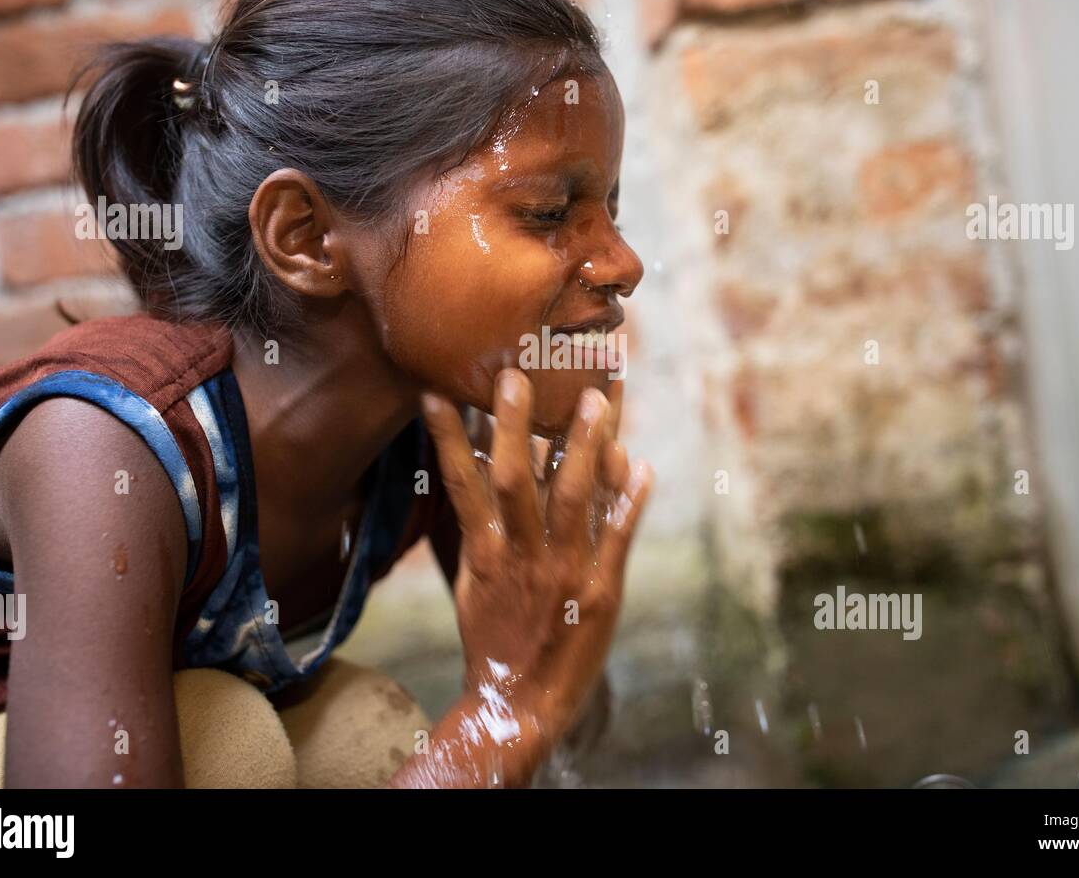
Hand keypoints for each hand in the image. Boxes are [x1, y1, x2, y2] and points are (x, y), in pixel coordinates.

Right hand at [420, 370, 651, 742]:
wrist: (520, 704)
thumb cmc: (493, 639)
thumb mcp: (473, 582)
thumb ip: (480, 528)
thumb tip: (480, 470)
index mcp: (486, 552)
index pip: (463, 485)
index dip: (449, 438)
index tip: (436, 393)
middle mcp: (523, 556)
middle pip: (517, 479)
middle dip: (517, 425)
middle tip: (518, 373)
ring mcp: (565, 572)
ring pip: (572, 498)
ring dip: (585, 446)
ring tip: (596, 398)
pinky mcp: (602, 592)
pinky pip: (617, 539)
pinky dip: (629, 503)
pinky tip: (642, 466)